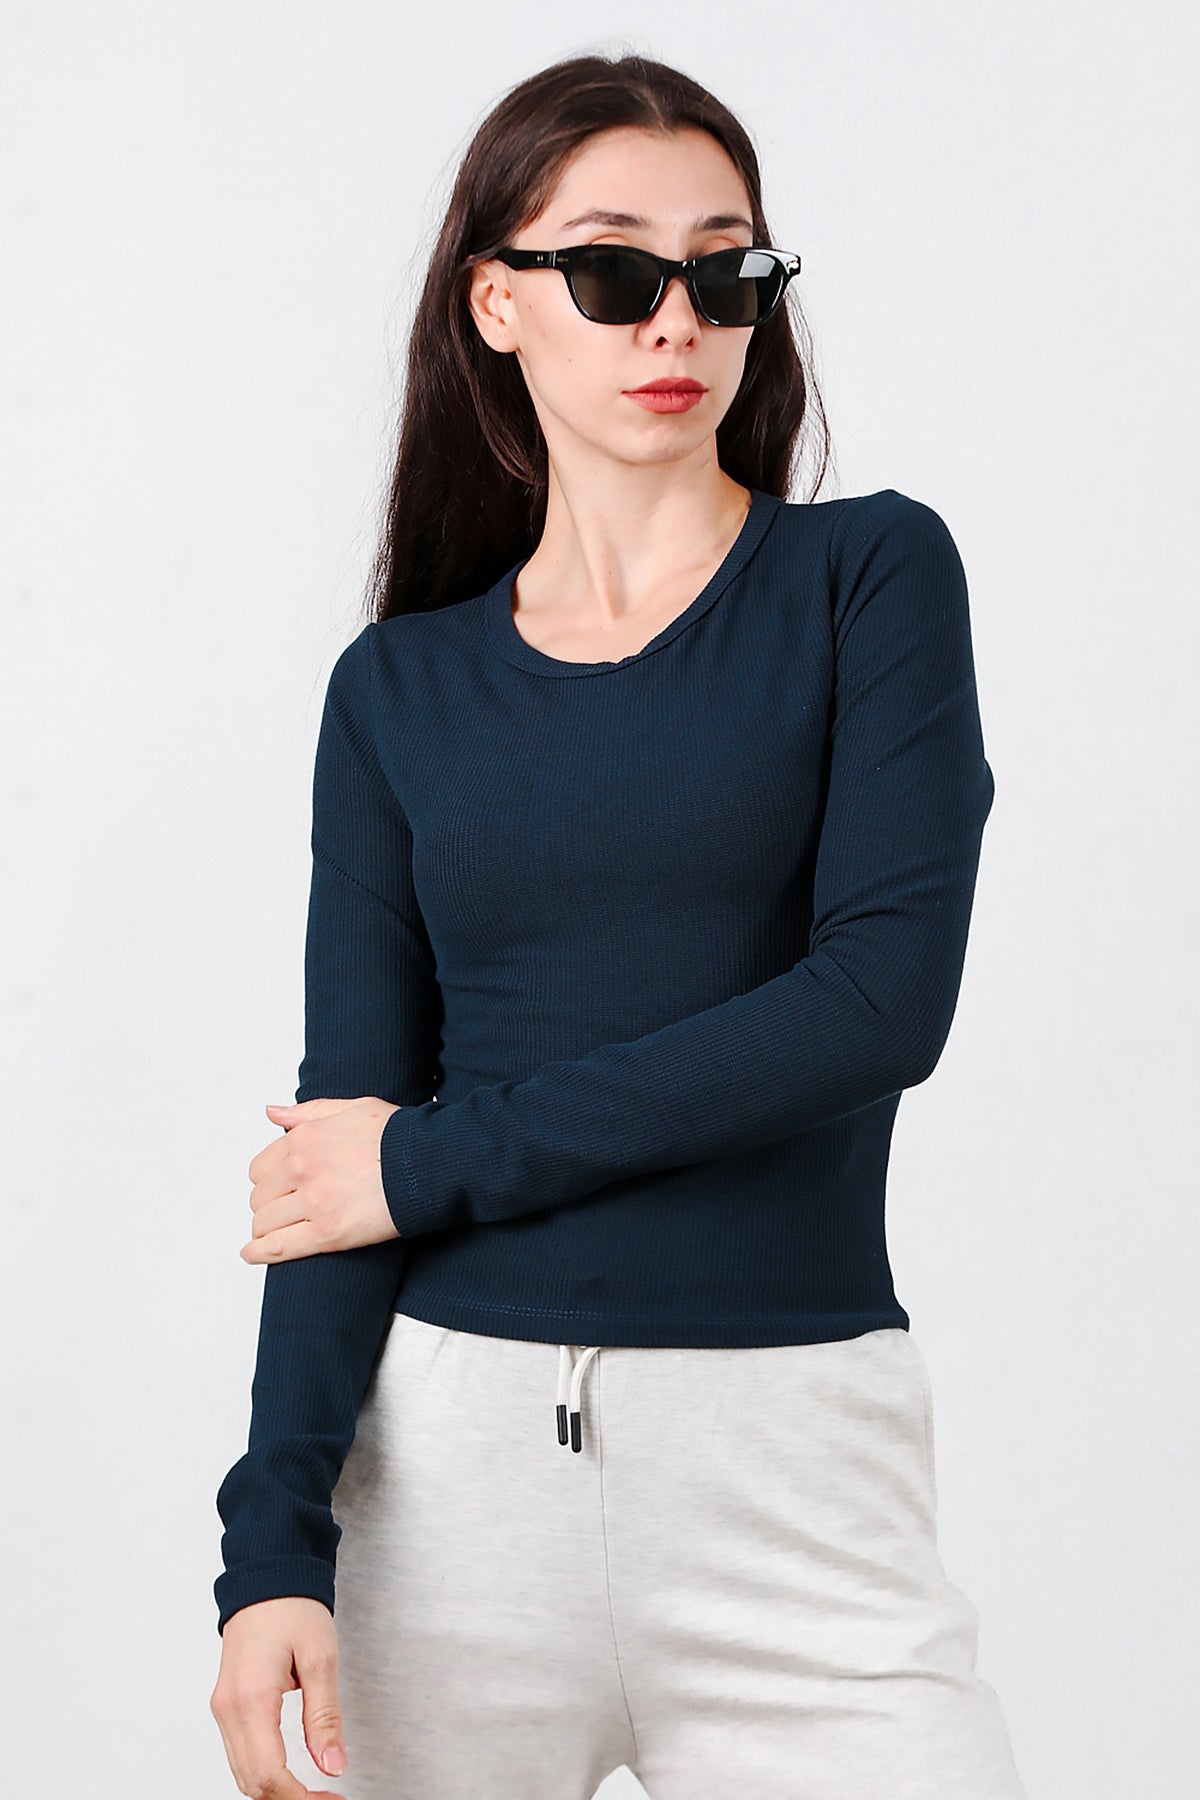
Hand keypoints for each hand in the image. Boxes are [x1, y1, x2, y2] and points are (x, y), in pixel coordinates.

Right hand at [210, 1595, 347, 1797]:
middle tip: (327, 1798)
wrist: (267, 1574)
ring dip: (275, 1790)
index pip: (270, 1775)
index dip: (301, 1799)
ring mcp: (222, 1706)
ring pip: (242, 1772)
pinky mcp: (226, 1702)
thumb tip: (332, 1766)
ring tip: (314, 1791)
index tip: (330, 1799)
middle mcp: (228, 1708)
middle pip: (251, 1782)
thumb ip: (324, 1717)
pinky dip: (263, 1771)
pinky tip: (290, 1773)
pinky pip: (239, 1752)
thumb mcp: (320, 1658)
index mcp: (251, 1699)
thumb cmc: (293, 1606)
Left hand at [241, 1096, 400, 1263]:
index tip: (278, 1189)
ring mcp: (313, 1202)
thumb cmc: (397, 1136)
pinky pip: (278, 1247)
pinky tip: (252, 1254)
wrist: (428, 1164)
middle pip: (260, 1197)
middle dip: (268, 1205)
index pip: (260, 1168)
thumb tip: (272, 1112)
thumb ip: (308, 1112)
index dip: (268, 1180)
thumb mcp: (352, 1108)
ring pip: (265, 1223)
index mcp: (304, 1138)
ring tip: (276, 1232)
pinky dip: (260, 1253)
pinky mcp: (327, 1233)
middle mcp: (302, 1168)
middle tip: (284, 1211)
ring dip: (267, 1229)